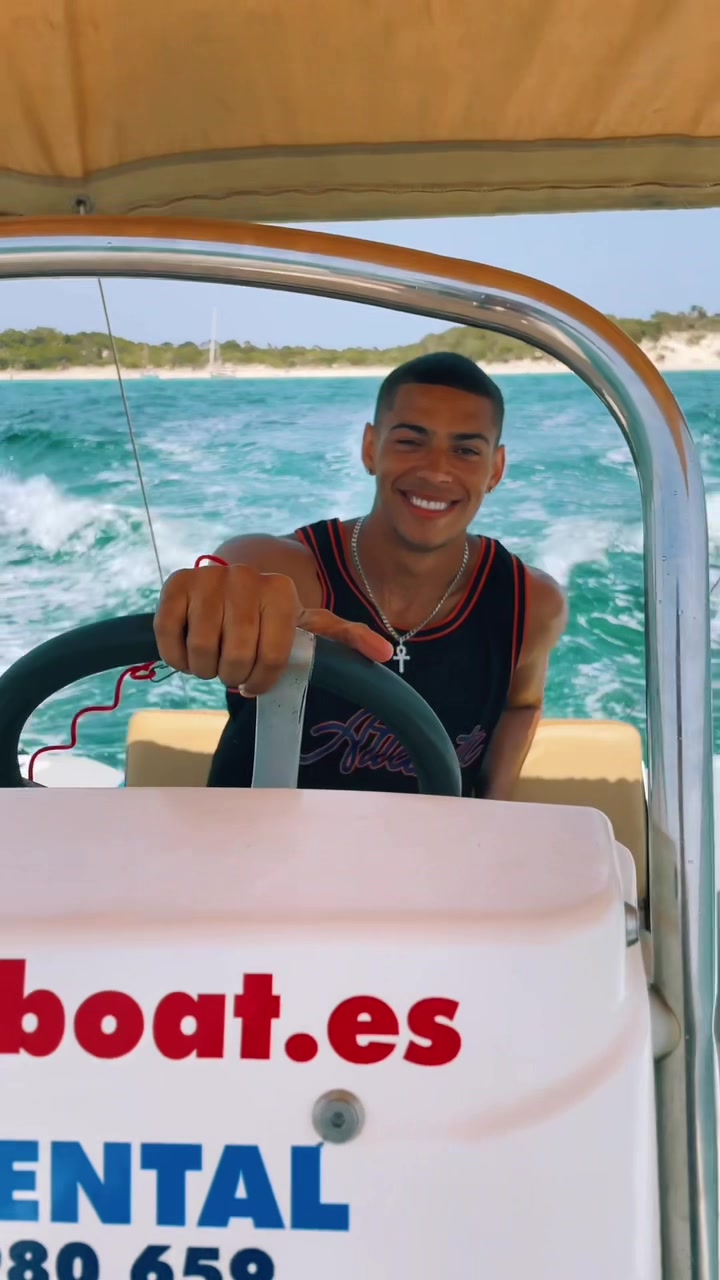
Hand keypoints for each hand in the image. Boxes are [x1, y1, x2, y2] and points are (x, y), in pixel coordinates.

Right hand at [154, 563, 393, 694]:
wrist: (228, 586)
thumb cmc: (270, 618)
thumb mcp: (307, 627)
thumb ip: (344, 639)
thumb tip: (385, 654)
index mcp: (282, 592)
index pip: (271, 659)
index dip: (260, 680)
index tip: (255, 680)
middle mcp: (246, 578)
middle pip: (235, 658)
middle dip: (232, 675)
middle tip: (232, 667)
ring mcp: (208, 579)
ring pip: (203, 651)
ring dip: (205, 668)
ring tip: (213, 657)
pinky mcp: (175, 584)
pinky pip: (170, 637)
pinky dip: (177, 657)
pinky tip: (188, 649)